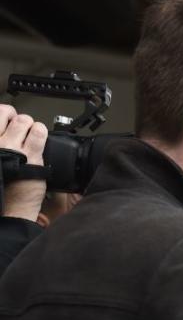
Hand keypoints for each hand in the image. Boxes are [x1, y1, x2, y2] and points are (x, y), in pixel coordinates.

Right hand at [0, 104, 47, 220]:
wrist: (10, 206)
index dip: (3, 116)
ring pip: (23, 120)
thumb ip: (0, 145)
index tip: (7, 121)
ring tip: (31, 134)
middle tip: (20, 126)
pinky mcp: (30, 155)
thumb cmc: (3, 186)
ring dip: (30, 125)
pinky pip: (38, 133)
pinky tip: (40, 138)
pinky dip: (41, 131)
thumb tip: (6, 129)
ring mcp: (11, 147)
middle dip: (15, 117)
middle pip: (5, 112)